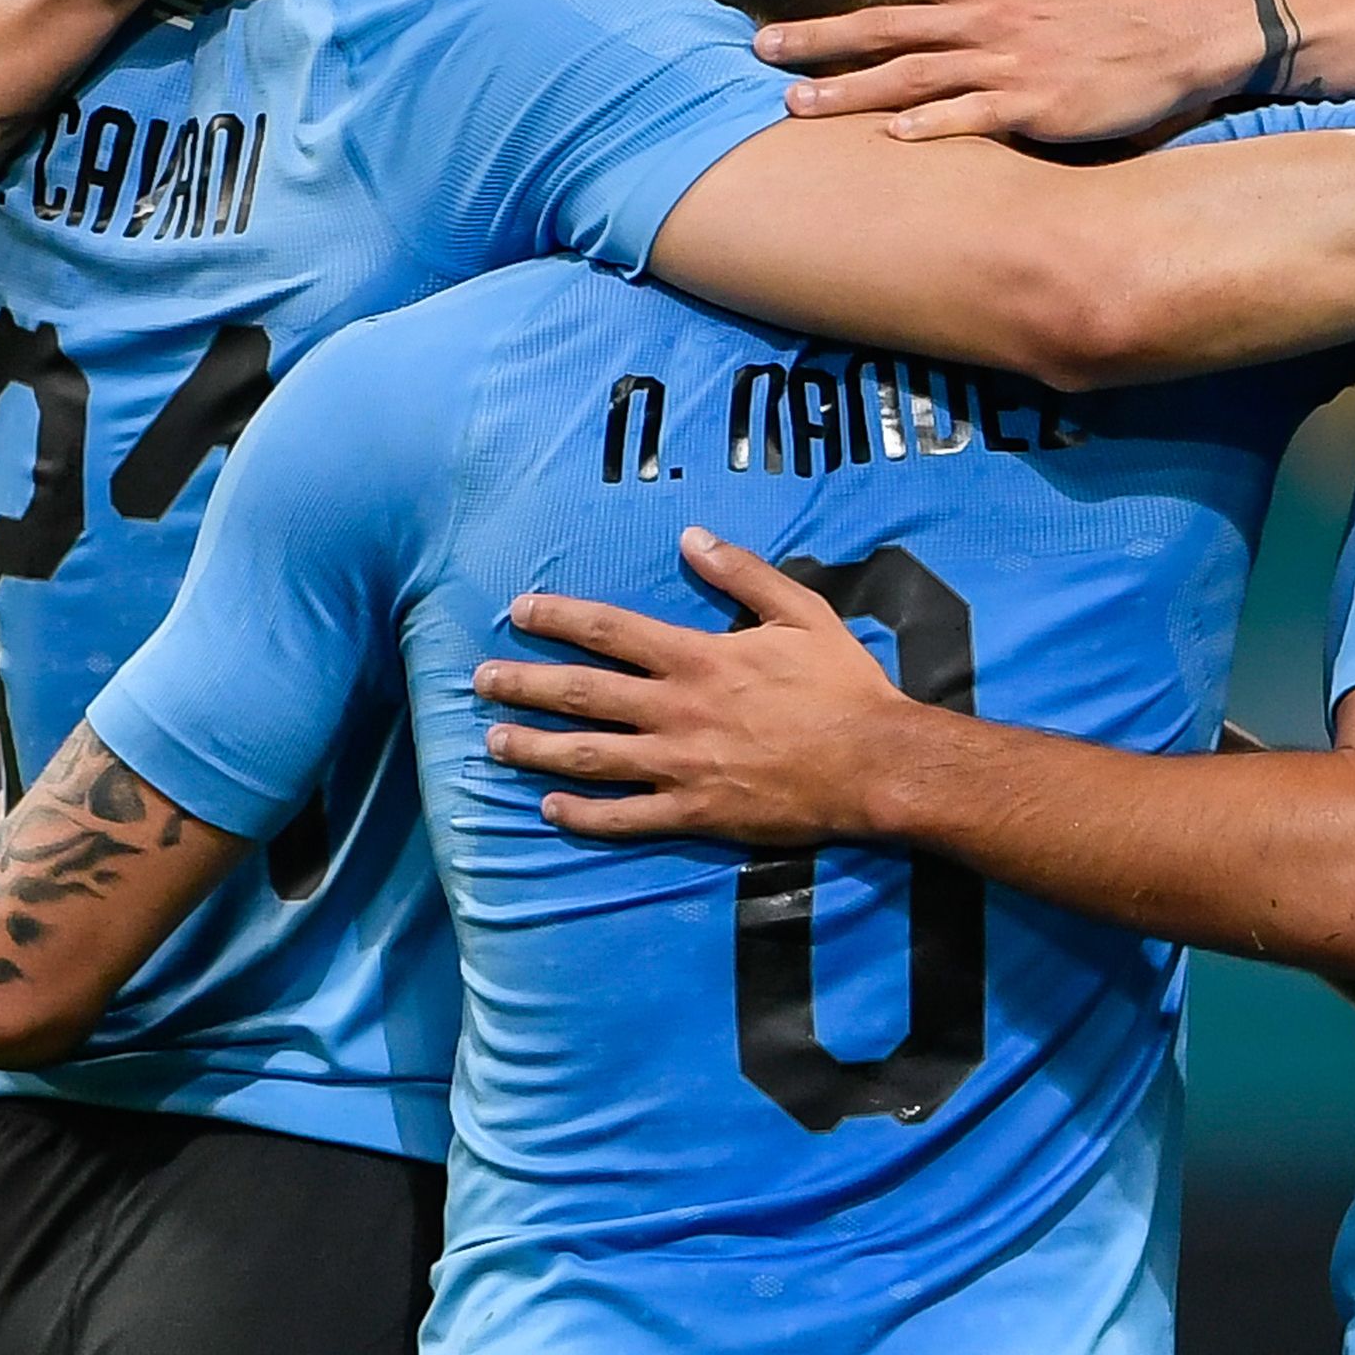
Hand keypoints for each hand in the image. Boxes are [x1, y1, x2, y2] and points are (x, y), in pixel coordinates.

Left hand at [478, 530, 918, 844]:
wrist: (875, 764)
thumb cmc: (843, 686)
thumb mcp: (802, 612)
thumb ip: (744, 574)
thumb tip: (692, 537)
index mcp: (698, 659)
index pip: (609, 631)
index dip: (558, 618)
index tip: (517, 611)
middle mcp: (676, 711)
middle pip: (583, 694)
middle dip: (524, 684)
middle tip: (479, 680)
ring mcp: (680, 766)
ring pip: (589, 757)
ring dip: (535, 749)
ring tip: (492, 743)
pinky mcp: (695, 812)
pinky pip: (625, 818)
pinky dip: (583, 816)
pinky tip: (550, 811)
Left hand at [749, 0, 1254, 141]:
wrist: (1199, 24)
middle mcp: (992, 15)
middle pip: (887, 26)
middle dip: (817, 35)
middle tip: (756, 46)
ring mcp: (1014, 62)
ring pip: (914, 77)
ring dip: (851, 90)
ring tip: (794, 104)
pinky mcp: (1041, 106)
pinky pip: (973, 118)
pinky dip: (931, 125)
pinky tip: (888, 137)